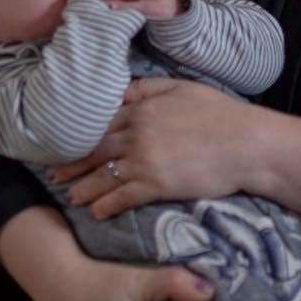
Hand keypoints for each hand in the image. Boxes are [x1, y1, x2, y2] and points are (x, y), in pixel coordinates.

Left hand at [49, 79, 254, 218]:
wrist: (245, 143)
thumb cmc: (219, 113)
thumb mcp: (182, 88)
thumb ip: (149, 88)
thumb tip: (121, 92)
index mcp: (141, 110)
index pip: (101, 124)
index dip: (81, 137)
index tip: (65, 145)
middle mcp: (137, 135)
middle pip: (95, 151)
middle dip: (73, 165)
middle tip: (54, 176)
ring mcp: (145, 161)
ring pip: (103, 176)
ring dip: (84, 189)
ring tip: (71, 198)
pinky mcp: (157, 185)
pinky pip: (122, 197)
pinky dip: (106, 205)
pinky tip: (97, 213)